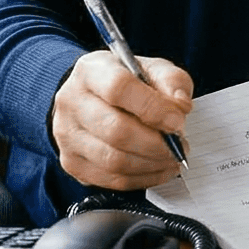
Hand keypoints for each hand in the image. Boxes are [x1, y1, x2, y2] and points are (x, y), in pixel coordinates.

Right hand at [51, 52, 194, 189]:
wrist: (93, 98)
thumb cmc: (125, 83)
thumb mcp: (152, 69)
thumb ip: (172, 81)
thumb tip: (180, 106)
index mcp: (91, 71)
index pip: (119, 88)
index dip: (153, 108)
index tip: (177, 121)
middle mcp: (72, 102)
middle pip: (115, 130)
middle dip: (156, 143)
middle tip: (179, 144)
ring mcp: (67, 135)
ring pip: (113, 160)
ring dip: (152, 163)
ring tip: (172, 157)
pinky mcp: (72, 162)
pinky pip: (111, 179)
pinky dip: (143, 179)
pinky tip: (159, 169)